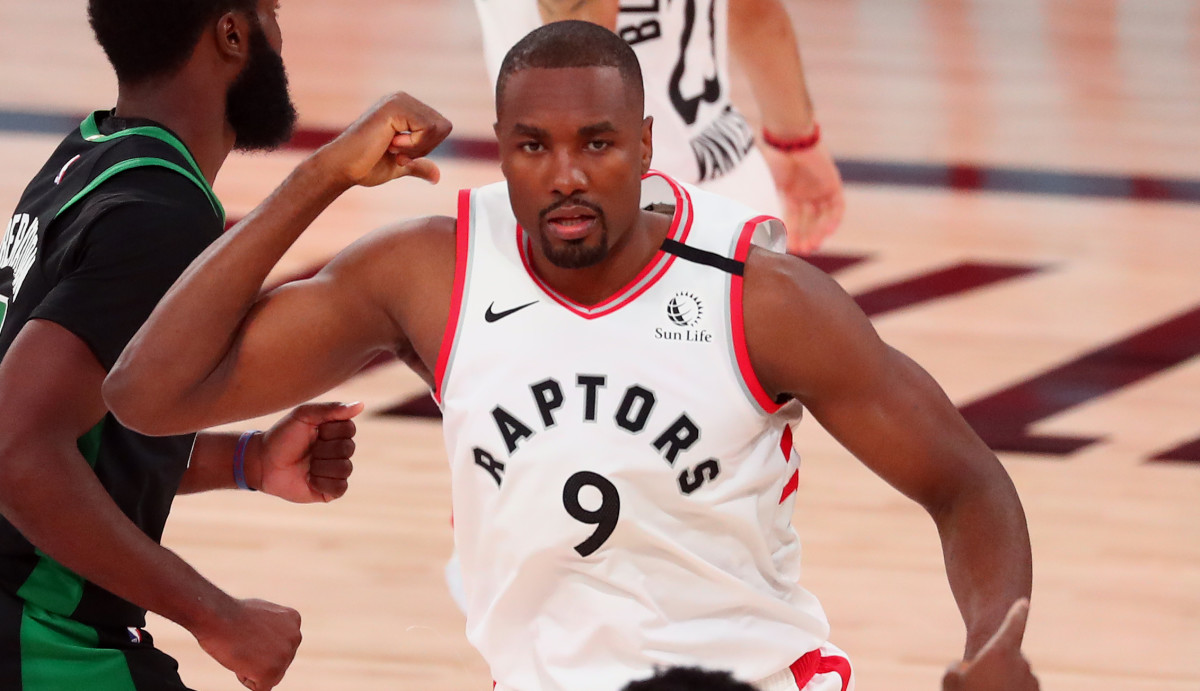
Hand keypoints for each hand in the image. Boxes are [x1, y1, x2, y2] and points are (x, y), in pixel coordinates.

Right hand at [193, 598, 301, 690]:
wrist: (217, 616)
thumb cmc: (231, 613)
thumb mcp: (263, 613)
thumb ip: (273, 627)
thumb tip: (270, 639)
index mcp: (293, 620)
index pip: (279, 646)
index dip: (258, 643)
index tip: (249, 631)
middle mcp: (295, 637)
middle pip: (277, 662)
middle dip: (258, 657)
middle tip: (243, 641)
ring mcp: (286, 655)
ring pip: (269, 676)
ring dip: (252, 668)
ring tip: (242, 648)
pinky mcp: (272, 672)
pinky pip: (259, 688)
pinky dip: (245, 678)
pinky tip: (240, 660)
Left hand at [252, 401, 363, 501]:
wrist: (262, 462)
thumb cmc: (282, 436)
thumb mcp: (303, 415)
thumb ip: (331, 409)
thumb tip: (361, 404)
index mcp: (336, 431)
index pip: (350, 428)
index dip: (329, 431)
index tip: (313, 432)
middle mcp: (340, 451)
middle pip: (348, 449)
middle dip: (322, 449)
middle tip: (306, 451)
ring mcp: (336, 471)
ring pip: (345, 468)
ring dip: (320, 467)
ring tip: (306, 466)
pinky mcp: (330, 491)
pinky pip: (340, 487)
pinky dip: (323, 483)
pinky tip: (309, 479)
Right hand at [314, 92, 452, 188]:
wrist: (342, 168)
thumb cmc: (366, 167)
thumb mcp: (399, 166)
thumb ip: (418, 164)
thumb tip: (437, 176)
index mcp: (406, 109)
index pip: (441, 128)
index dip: (426, 148)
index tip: (400, 154)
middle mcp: (403, 99)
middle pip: (444, 126)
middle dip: (424, 148)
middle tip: (395, 152)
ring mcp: (398, 100)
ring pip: (437, 127)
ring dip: (417, 147)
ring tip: (391, 147)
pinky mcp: (394, 107)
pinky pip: (427, 128)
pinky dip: (413, 145)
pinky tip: (390, 144)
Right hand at [760, 140, 844, 255]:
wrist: (788, 138)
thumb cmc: (772, 158)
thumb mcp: (764, 184)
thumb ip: (761, 203)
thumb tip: (748, 225)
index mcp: (790, 192)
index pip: (792, 218)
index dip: (790, 233)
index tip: (786, 247)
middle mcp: (806, 192)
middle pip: (808, 221)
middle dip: (805, 237)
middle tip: (801, 251)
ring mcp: (820, 188)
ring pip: (822, 217)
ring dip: (818, 232)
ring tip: (812, 246)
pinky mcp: (833, 183)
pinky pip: (837, 207)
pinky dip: (833, 220)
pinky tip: (827, 232)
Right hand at [943, 599, 1038, 690]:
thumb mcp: (950, 680)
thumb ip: (957, 667)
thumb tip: (963, 669)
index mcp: (1000, 653)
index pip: (1014, 624)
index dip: (1018, 612)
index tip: (1024, 603)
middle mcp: (1020, 663)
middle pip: (1007, 654)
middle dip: (995, 663)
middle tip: (978, 680)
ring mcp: (1031, 681)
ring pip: (1015, 673)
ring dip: (1003, 678)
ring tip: (986, 690)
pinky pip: (1022, 687)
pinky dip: (1012, 688)